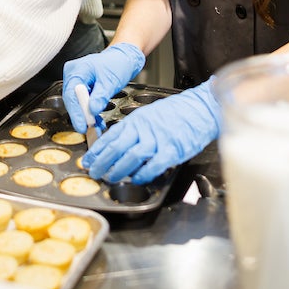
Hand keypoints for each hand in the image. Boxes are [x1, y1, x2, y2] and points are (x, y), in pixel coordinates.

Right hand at [62, 43, 145, 131]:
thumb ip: (100, 96)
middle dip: (81, 116)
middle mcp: (73, 74)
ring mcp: (76, 80)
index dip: (76, 112)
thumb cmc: (117, 63)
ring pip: (77, 102)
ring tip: (95, 127)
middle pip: (71, 99)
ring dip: (86, 115)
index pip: (71, 94)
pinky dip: (89, 111)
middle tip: (88, 129)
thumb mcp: (110, 81)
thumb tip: (92, 110)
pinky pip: (82, 101)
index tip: (82, 126)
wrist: (124, 57)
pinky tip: (96, 120)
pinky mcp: (82, 86)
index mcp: (77, 70)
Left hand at [83, 79, 221, 184]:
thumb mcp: (148, 116)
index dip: (97, 150)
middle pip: (117, 148)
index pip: (110, 136)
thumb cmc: (175, 114)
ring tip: (111, 179)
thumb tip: (116, 145)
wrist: (200, 109)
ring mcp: (158, 139)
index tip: (88, 161)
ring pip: (132, 157)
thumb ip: (133, 130)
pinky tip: (137, 180)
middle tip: (95, 173)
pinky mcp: (172, 150)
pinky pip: (153, 165)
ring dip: (119, 170)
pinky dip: (143, 174)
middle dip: (103, 162)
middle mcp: (143, 129)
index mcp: (136, 120)